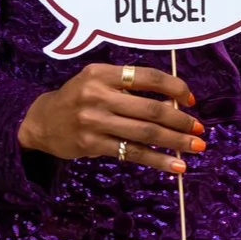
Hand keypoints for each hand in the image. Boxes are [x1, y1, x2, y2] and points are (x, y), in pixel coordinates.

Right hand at [17, 63, 202, 176]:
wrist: (41, 121)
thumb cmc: (77, 99)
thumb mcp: (96, 80)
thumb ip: (128, 86)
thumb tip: (174, 101)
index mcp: (102, 73)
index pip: (148, 77)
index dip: (175, 87)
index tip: (191, 100)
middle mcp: (97, 94)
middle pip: (151, 108)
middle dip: (181, 120)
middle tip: (200, 129)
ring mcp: (94, 120)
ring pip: (146, 132)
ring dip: (176, 141)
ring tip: (196, 146)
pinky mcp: (91, 144)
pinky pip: (132, 152)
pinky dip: (158, 160)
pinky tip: (176, 166)